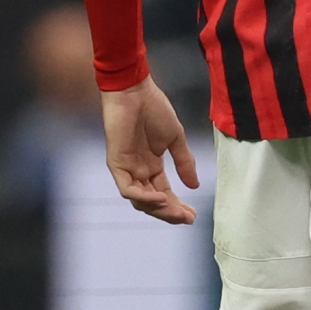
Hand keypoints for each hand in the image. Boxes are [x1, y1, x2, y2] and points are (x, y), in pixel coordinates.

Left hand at [102, 77, 199, 223]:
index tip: (194, 215)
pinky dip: (143, 197)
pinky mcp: (116, 164)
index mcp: (151, 166)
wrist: (135, 91)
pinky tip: (161, 197)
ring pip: (140, 200)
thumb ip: (184, 162)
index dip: (178, 206)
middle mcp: (138, 171)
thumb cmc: (154, 109)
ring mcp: (126, 169)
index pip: (164, 194)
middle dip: (170, 213)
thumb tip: (195, 186)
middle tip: (188, 218)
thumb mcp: (175, 139)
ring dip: (159, 209)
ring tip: (177, 211)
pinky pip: (127, 189)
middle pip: (152, 202)